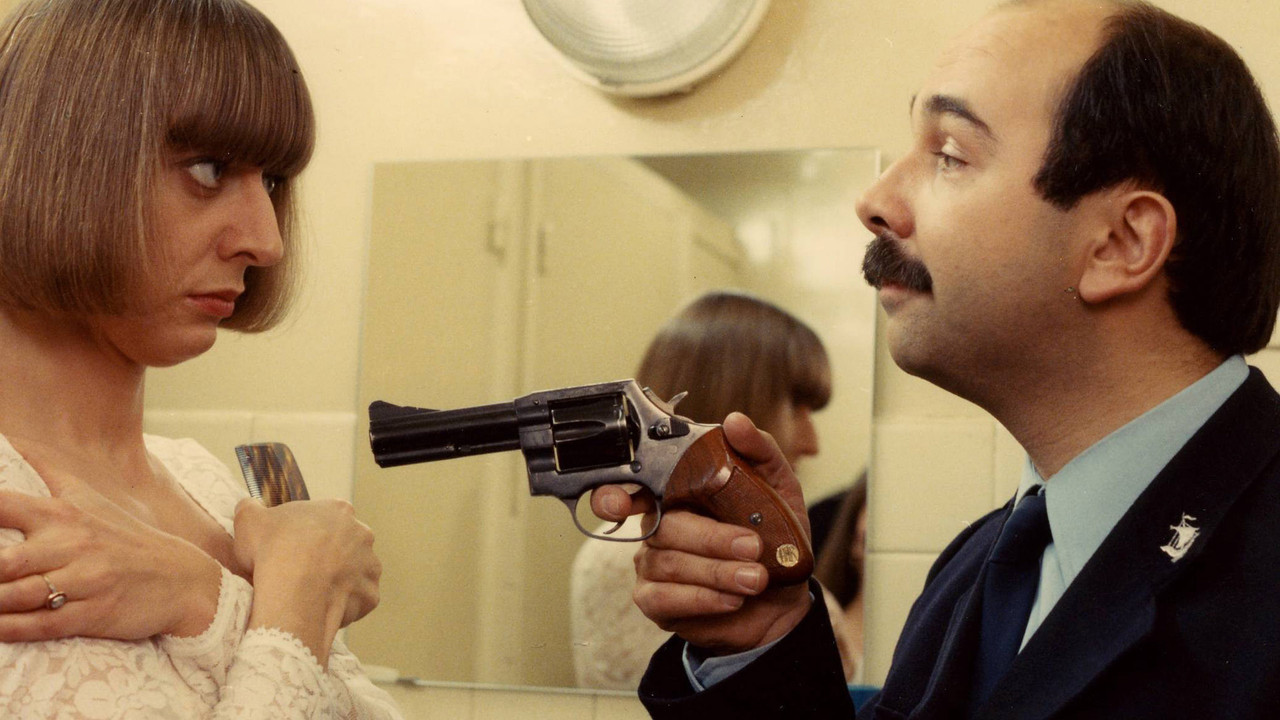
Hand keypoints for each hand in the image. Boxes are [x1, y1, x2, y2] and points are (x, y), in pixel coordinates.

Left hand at [0, 479, 222, 641]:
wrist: (181, 580)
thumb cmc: (128, 538)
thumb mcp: (91, 499)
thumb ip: (49, 470)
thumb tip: (13, 440)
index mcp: (64, 515)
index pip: (4, 506)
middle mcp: (71, 546)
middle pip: (4, 560)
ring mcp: (83, 582)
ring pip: (18, 596)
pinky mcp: (93, 614)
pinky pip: (42, 625)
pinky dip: (10, 630)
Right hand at [233, 498, 380, 665]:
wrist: (293, 591)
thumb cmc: (273, 550)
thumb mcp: (249, 520)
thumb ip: (251, 508)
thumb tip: (250, 506)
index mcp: (338, 510)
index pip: (325, 520)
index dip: (306, 535)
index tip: (290, 549)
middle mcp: (362, 534)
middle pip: (344, 546)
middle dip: (326, 557)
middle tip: (300, 573)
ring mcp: (370, 565)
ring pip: (354, 574)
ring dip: (337, 582)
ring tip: (310, 594)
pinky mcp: (371, 595)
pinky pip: (357, 601)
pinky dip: (343, 606)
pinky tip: (321, 609)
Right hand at [592, 412, 812, 654]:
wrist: (783, 597)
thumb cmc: (773, 539)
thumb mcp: (779, 488)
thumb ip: (759, 451)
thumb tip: (735, 422)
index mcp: (676, 492)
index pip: (634, 484)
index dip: (616, 493)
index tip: (620, 503)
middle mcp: (657, 525)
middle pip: (664, 526)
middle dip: (711, 539)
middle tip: (752, 546)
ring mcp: (651, 564)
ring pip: (668, 562)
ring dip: (717, 571)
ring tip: (755, 577)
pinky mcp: (655, 601)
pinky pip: (662, 598)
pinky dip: (701, 598)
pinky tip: (732, 599)